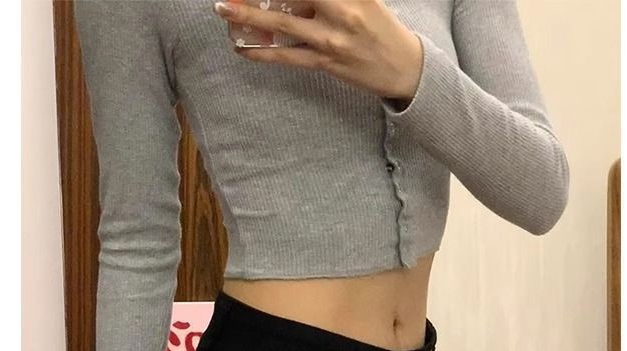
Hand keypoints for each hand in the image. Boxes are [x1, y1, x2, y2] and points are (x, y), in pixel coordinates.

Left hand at [213, 0, 422, 100]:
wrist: (404, 66)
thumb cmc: (381, 25)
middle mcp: (342, 8)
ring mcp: (332, 38)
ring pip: (282, 23)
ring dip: (248, 16)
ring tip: (223, 8)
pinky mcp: (326, 62)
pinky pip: (288, 57)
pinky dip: (263, 53)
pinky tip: (242, 49)